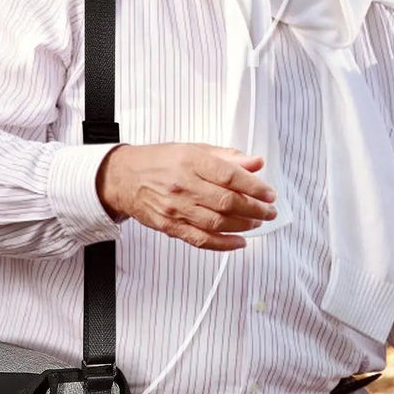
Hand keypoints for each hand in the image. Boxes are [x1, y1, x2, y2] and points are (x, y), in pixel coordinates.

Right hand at [97, 143, 276, 249]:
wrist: (123, 178)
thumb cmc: (160, 161)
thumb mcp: (194, 149)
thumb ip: (227, 157)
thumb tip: (256, 163)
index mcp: (190, 161)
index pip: (230, 176)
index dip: (255, 187)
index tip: (270, 194)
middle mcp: (183, 185)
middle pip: (226, 202)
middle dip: (254, 209)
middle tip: (269, 212)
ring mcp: (175, 208)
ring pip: (216, 223)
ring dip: (243, 226)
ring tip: (257, 223)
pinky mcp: (170, 226)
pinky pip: (201, 240)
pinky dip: (223, 244)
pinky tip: (239, 242)